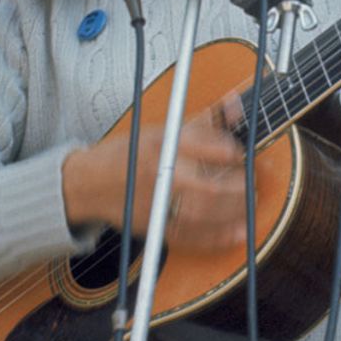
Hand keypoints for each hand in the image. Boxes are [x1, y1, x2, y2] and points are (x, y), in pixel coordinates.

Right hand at [63, 105, 247, 254]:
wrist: (88, 184)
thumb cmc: (129, 153)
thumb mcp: (161, 129)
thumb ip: (202, 121)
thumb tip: (235, 103)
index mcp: (161, 144)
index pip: (205, 145)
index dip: (230, 150)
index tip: (241, 153)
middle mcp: (158, 173)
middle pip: (208, 185)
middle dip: (238, 186)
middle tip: (252, 181)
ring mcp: (156, 203)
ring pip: (203, 213)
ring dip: (234, 210)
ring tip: (250, 202)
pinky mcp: (153, 226)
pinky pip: (190, 236)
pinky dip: (217, 236)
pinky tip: (238, 231)